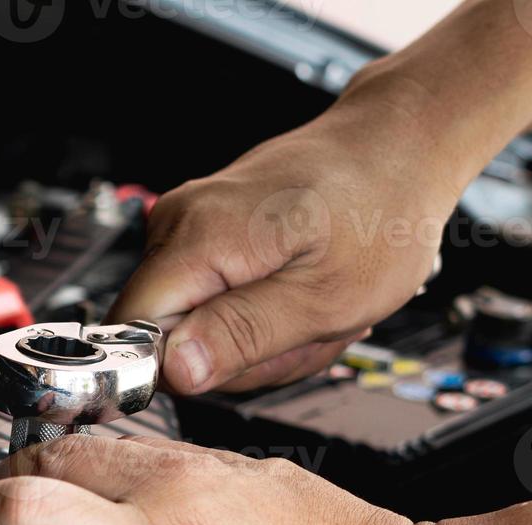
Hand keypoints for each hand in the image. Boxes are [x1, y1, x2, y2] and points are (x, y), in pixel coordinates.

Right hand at [108, 95, 464, 394]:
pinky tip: (295, 291)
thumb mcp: (327, 296)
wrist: (398, 145)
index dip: (181, 367)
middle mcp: (177, 224)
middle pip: (163, 337)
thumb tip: (175, 371)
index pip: (132, 332)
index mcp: (200, 237)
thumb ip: (244, 334)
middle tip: (302, 331)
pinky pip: (206, 302)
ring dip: (253, 338)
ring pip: (188, 326)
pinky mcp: (200, 230)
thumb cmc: (380, 211)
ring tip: (307, 307)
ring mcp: (186, 224)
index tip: (247, 357)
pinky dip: (254, 313)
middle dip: (234, 356)